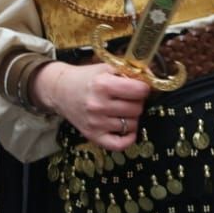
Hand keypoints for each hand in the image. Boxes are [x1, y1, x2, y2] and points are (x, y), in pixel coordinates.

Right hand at [32, 62, 148, 151]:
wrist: (60, 91)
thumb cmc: (86, 78)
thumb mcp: (106, 67)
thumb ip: (129, 71)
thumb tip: (152, 77)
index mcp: (103, 84)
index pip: (139, 90)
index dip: (143, 88)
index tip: (140, 87)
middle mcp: (99, 105)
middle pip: (137, 108)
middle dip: (137, 102)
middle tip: (128, 98)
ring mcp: (96, 123)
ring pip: (132, 125)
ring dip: (132, 117)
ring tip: (123, 110)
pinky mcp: (93, 136)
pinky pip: (119, 145)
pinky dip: (128, 138)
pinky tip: (127, 129)